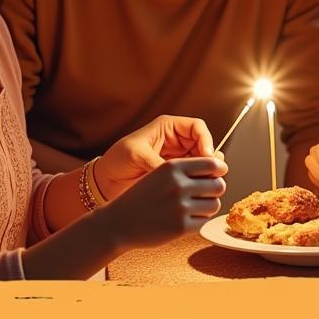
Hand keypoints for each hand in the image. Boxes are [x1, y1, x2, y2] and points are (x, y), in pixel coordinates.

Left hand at [95, 115, 214, 199]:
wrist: (107, 181)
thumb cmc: (118, 160)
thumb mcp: (136, 155)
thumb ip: (159, 162)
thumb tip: (180, 172)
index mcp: (168, 128)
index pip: (197, 128)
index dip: (206, 140)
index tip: (206, 156)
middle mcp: (177, 141)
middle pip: (205, 145)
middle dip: (210, 159)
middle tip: (211, 174)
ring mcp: (179, 158)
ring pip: (204, 162)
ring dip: (207, 172)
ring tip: (204, 183)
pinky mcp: (178, 175)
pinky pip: (196, 176)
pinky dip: (200, 182)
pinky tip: (197, 191)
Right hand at [101, 156, 227, 248]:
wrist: (118, 222)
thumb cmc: (144, 196)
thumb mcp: (160, 174)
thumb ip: (188, 170)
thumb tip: (222, 166)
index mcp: (173, 167)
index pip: (212, 163)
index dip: (218, 170)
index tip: (216, 175)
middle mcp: (178, 185)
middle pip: (218, 185)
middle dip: (214, 190)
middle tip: (204, 195)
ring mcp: (180, 207)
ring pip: (214, 204)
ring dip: (208, 207)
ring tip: (193, 208)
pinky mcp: (180, 227)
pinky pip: (204, 222)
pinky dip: (199, 221)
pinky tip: (185, 220)